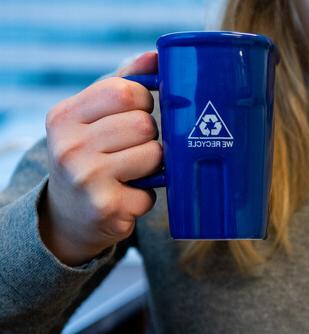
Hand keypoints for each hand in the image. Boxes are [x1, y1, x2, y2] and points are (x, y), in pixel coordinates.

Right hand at [40, 52, 161, 265]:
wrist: (69, 215)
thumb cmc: (91, 156)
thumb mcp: (94, 117)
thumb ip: (123, 82)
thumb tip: (157, 55)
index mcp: (64, 116)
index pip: (124, 91)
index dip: (143, 101)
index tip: (138, 112)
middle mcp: (69, 146)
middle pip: (143, 124)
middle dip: (150, 135)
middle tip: (134, 147)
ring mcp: (86, 179)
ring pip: (154, 154)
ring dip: (153, 165)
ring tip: (133, 171)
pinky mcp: (107, 207)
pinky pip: (153, 191)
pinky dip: (148, 195)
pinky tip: (127, 195)